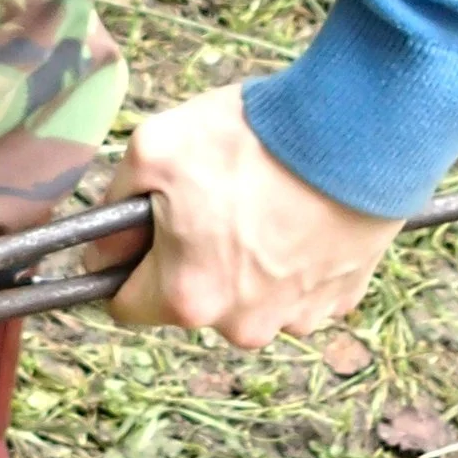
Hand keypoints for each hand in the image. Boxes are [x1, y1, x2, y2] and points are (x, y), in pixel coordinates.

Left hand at [105, 83, 399, 346]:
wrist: (359, 132)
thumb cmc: (253, 139)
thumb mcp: (152, 150)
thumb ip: (113, 206)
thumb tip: (99, 251)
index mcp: (187, 298)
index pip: (125, 305)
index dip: (125, 263)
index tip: (142, 230)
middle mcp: (242, 325)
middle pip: (190, 300)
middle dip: (189, 258)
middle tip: (209, 199)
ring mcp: (297, 317)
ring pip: (245, 297)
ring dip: (244, 261)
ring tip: (261, 200)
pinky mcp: (340, 299)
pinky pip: (295, 288)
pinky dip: (291, 258)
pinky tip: (298, 212)